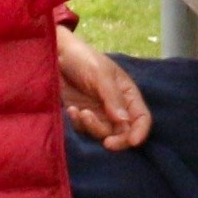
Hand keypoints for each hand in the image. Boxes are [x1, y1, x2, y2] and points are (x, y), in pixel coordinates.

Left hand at [57, 28, 151, 148]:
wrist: (56, 54)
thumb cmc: (83, 58)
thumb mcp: (100, 75)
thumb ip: (113, 98)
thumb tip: (125, 121)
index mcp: (127, 94)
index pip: (141, 117)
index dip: (140, 131)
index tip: (132, 142)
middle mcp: (116, 106)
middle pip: (124, 132)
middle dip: (117, 139)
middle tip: (107, 143)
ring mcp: (98, 112)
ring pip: (103, 133)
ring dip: (93, 127)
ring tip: (81, 113)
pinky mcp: (81, 115)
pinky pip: (84, 129)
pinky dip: (78, 123)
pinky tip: (71, 109)